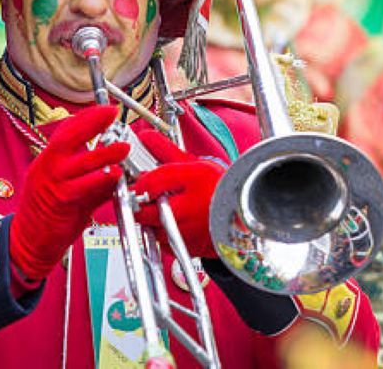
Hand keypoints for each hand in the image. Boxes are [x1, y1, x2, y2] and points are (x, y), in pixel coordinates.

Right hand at [9, 105, 128, 280]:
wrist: (27, 243)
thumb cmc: (47, 217)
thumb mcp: (69, 191)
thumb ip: (92, 180)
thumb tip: (115, 171)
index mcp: (47, 161)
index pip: (65, 131)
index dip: (86, 118)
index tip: (104, 110)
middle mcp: (47, 167)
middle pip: (69, 137)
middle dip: (92, 122)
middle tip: (112, 114)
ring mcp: (52, 183)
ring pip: (80, 162)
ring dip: (105, 153)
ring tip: (123, 147)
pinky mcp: (60, 201)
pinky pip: (83, 186)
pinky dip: (100, 179)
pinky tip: (114, 174)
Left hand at [130, 129, 224, 258]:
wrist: (244, 215)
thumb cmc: (219, 187)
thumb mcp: (194, 163)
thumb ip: (165, 150)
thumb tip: (145, 136)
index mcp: (194, 178)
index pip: (152, 182)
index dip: (140, 183)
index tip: (138, 182)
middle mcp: (192, 206)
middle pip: (146, 210)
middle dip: (140, 204)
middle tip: (144, 198)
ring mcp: (190, 230)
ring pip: (152, 228)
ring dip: (150, 220)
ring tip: (162, 210)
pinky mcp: (189, 247)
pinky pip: (163, 242)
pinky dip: (162, 234)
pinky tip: (173, 224)